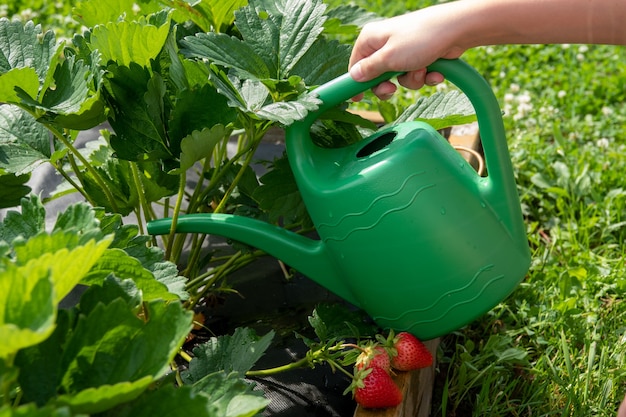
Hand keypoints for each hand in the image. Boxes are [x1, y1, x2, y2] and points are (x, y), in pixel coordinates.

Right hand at [348, 3, 466, 99]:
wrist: (457, 29)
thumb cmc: (420, 39)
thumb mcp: (389, 58)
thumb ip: (369, 69)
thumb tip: (354, 76)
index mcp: (371, 39)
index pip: (356, 65)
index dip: (357, 83)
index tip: (358, 99)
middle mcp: (385, 44)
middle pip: (377, 76)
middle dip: (389, 85)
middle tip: (393, 89)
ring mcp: (403, 50)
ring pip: (399, 78)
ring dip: (412, 80)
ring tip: (422, 69)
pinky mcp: (419, 56)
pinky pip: (416, 75)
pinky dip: (426, 76)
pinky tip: (435, 71)